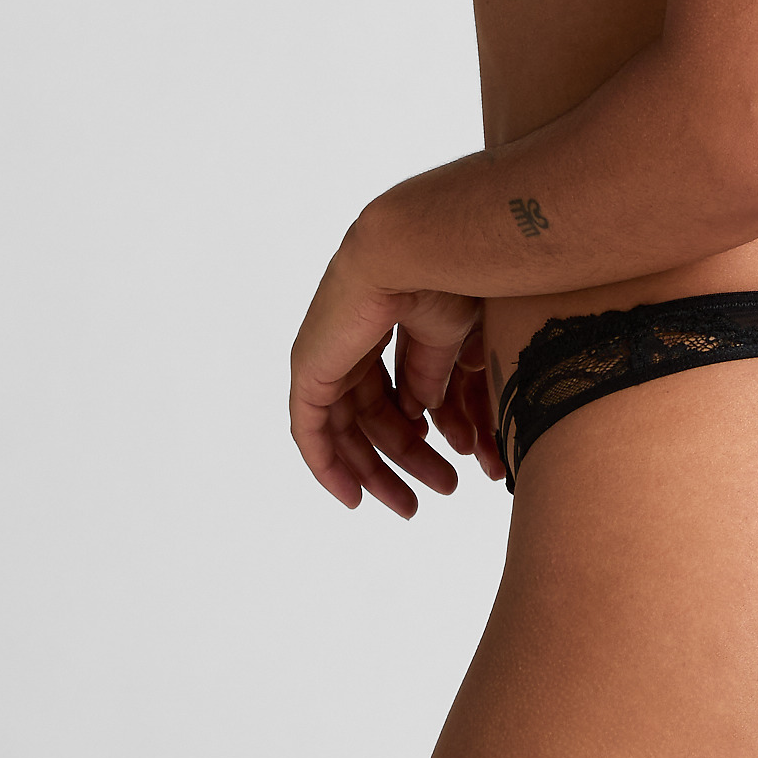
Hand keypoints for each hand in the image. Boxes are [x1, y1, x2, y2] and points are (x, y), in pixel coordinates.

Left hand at [288, 231, 482, 514]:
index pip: (389, 392)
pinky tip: (353, 496)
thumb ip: (427, 378)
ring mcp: (326, 357)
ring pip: (344, 431)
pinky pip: (311, 433)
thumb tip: (421, 416)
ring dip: (376, 470)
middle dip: (402, 459)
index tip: (446, 461)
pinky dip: (328, 466)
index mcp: (381, 325)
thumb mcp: (444, 340)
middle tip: (433, 493)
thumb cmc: (443, 276)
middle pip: (369, 417)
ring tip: (411, 505)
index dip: (415, 432)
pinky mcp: (311, 372)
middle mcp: (348, 342)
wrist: (414, 252)